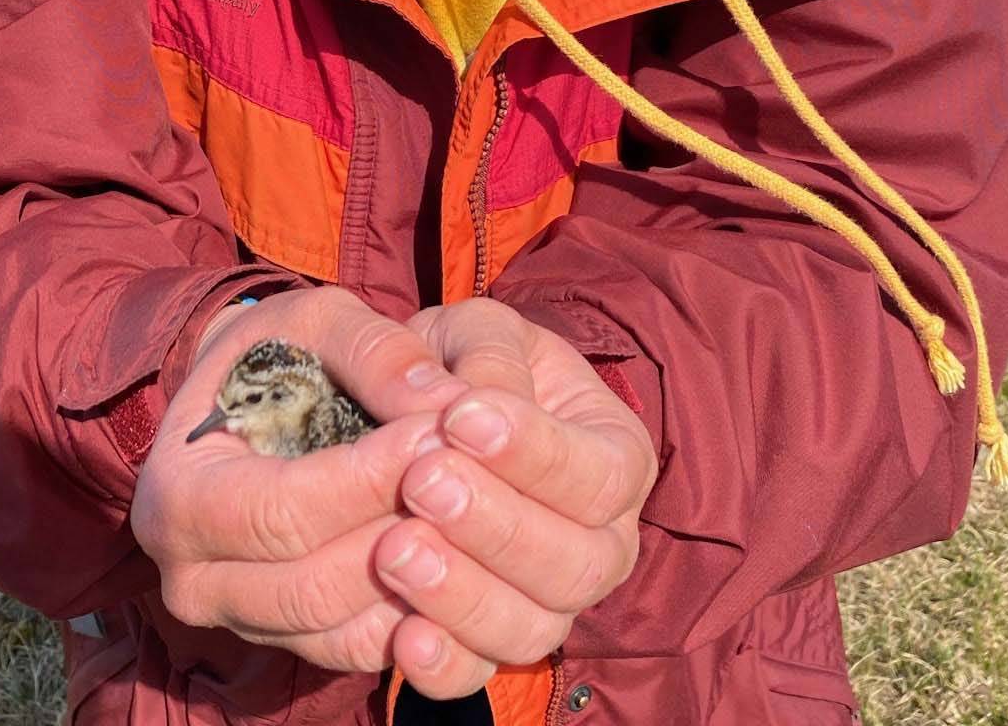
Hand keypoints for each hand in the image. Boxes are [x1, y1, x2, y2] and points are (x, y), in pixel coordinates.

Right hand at [131, 286, 467, 672]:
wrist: (252, 404)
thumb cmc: (279, 355)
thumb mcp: (315, 321)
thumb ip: (376, 351)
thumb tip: (446, 399)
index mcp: (180, 496)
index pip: (284, 509)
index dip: (369, 477)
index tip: (441, 432)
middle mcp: (195, 578)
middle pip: (315, 583)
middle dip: (403, 527)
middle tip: (475, 472)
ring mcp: (243, 622)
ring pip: (344, 628)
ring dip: (422, 578)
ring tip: (478, 510)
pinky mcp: (290, 643)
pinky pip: (361, 650)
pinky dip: (419, 616)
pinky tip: (467, 557)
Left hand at [373, 301, 657, 699]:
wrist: (425, 411)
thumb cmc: (466, 362)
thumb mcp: (477, 332)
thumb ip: (480, 355)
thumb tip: (452, 403)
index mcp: (615, 453)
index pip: (602, 473)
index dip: (536, 454)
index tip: (459, 419)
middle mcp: (601, 541)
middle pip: (578, 565)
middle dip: (498, 528)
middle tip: (422, 483)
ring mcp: (548, 601)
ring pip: (531, 628)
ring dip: (463, 594)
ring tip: (393, 548)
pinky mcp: (487, 642)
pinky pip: (477, 675)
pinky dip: (442, 666)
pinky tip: (401, 634)